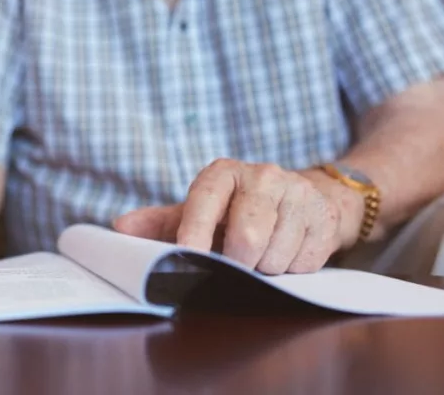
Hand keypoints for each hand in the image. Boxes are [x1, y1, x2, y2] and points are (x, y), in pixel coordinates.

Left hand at [115, 159, 354, 273]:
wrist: (301, 197)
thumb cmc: (236, 210)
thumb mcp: (198, 211)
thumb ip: (159, 223)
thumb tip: (119, 230)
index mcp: (222, 173)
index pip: (205, 200)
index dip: (195, 231)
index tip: (187, 256)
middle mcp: (262, 176)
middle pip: (247, 237)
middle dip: (237, 262)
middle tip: (234, 263)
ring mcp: (298, 194)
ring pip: (275, 256)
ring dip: (265, 269)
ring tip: (261, 255)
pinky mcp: (324, 217)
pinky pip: (303, 263)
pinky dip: (291, 269)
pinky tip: (286, 252)